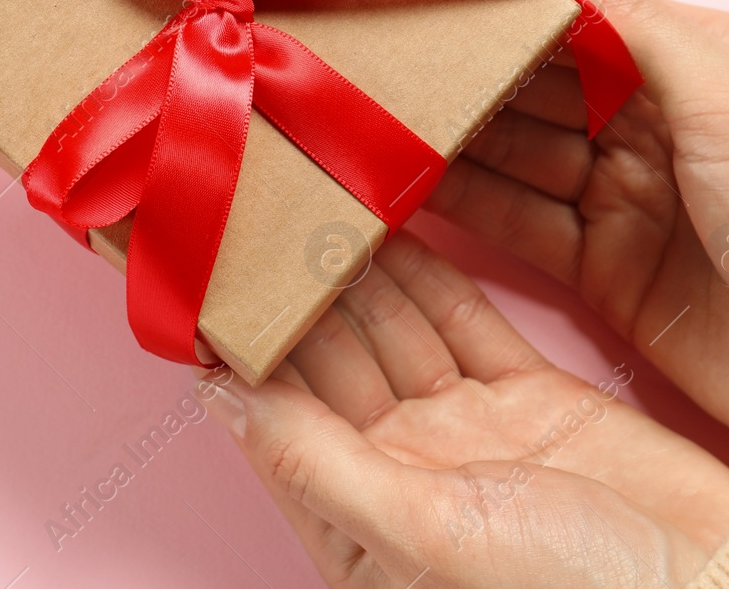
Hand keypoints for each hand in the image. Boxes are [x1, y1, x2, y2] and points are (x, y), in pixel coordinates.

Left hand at [201, 235, 728, 587]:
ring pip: (393, 331)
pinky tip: (392, 227)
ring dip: (355, 270)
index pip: (274, 413)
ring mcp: (467, 430)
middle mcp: (402, 470)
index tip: (198, 275)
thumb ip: (315, 461)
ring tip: (313, 197)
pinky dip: (430, 276)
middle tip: (257, 206)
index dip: (235, 346)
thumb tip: (217, 397)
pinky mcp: (530, 397)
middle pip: (329, 361)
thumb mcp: (423, 532)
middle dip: (292, 291)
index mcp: (356, 518)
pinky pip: (462, 322)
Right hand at [425, 0, 728, 445]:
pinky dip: (465, 206)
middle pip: (537, 86)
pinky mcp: (603, 268)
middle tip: (383, 57)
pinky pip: (517, 224)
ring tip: (377, 119)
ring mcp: (625, 198)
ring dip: (453, 138)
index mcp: (697, 67)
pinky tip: (410, 187)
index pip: (581, 18)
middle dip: (465, 72)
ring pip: (515, 154)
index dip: (508, 6)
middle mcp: (654, 125)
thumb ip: (641, 30)